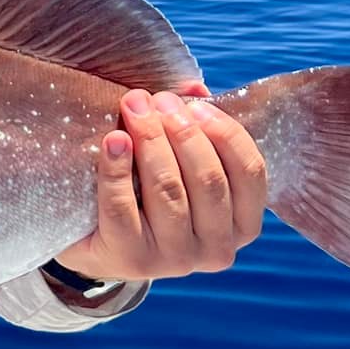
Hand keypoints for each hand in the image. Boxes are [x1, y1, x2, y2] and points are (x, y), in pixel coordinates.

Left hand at [58, 85, 267, 281]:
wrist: (99, 241)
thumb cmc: (150, 192)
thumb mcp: (181, 163)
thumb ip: (195, 127)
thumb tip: (194, 87)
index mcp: (243, 224)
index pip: (250, 173)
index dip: (224, 132)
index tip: (194, 105)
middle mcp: (217, 249)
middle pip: (208, 180)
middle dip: (182, 131)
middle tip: (157, 99)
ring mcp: (176, 260)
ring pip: (168, 190)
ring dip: (151, 140)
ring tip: (134, 107)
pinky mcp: (132, 259)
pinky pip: (122, 207)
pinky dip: (116, 168)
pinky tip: (113, 140)